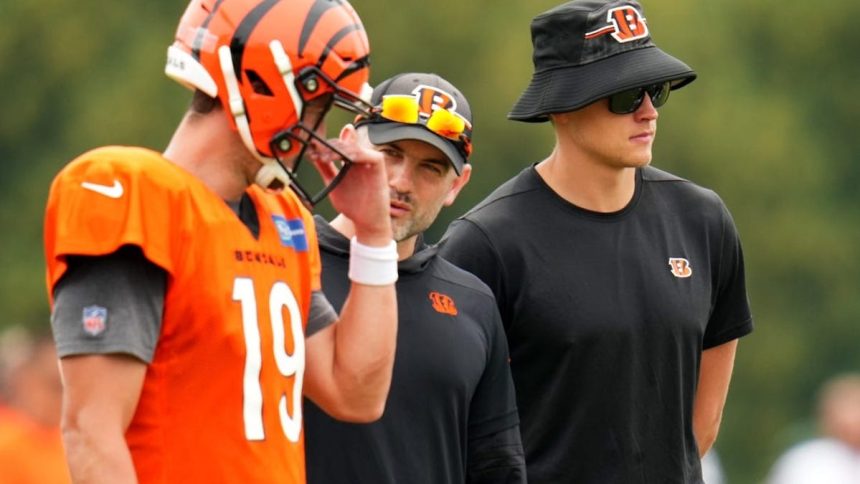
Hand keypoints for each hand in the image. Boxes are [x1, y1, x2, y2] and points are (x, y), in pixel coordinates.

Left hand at [310, 125, 391, 245]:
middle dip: (330, 146)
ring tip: (326, 158)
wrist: (365, 222)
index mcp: (350, 161)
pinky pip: (372, 156)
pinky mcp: (380, 169)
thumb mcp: (333, 183)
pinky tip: (345, 159)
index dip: (324, 146)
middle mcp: (360, 159)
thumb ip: (325, 168)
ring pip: (357, 147)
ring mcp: (370, 163)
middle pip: (346, 143)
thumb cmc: (352, 204)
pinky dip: (359, 154)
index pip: (338, 145)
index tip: (311, 151)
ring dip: (341, 149)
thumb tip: (313, 153)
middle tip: (318, 153)